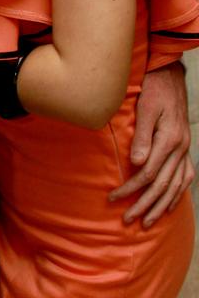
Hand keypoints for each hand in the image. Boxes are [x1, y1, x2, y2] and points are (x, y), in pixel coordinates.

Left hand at [109, 62, 193, 225]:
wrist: (169, 74)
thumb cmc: (153, 88)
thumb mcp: (145, 108)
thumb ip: (141, 137)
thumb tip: (136, 164)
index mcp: (169, 140)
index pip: (147, 174)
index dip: (130, 189)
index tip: (112, 198)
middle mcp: (180, 148)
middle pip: (161, 185)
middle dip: (144, 205)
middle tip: (128, 220)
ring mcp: (185, 149)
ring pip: (175, 185)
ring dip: (161, 206)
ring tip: (148, 222)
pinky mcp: (184, 147)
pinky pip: (185, 176)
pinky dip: (178, 193)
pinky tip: (169, 204)